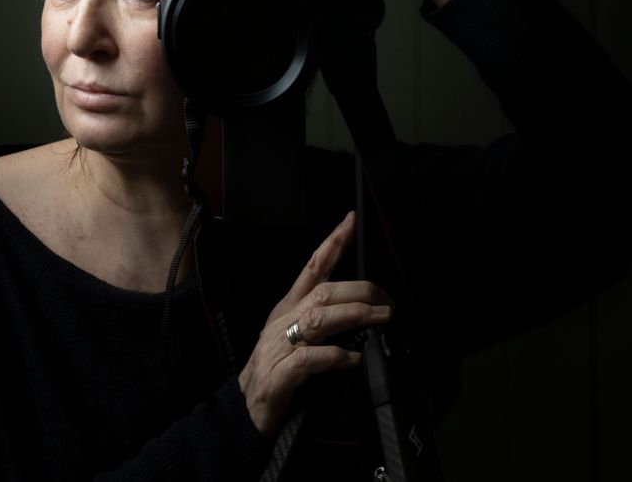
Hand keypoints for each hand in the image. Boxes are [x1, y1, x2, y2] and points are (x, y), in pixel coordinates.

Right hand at [237, 211, 392, 438]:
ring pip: (319, 319)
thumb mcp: (295, 337)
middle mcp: (284, 321)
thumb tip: (361, 312)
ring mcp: (281, 346)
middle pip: (323, 291)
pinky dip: (336, 357)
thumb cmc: (275, 372)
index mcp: (288, 308)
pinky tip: (353, 359)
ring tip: (380, 318)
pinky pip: (311, 359)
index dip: (332, 242)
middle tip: (387, 300)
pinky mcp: (281, 374)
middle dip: (359, 289)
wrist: (244, 410)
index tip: (351, 221)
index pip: (313, 266)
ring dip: (353, 315)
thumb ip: (323, 322)